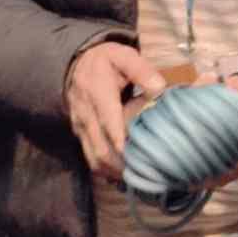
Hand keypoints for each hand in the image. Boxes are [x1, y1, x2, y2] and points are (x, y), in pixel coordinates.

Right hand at [64, 44, 167, 180]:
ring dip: (113, 171)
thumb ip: (142, 70)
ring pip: (93, 157)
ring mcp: (81, 127)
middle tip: (144, 175)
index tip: (135, 157)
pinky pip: (90, 157)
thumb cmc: (106, 60)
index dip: (120, 142)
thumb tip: (160, 88)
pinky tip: (123, 176)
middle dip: (120, 165)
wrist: (77, 63)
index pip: (108, 123)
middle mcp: (86, 114)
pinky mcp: (80, 134)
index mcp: (97, 94)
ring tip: (137, 180)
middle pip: (100, 148)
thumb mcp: (124, 56)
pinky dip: (105, 169)